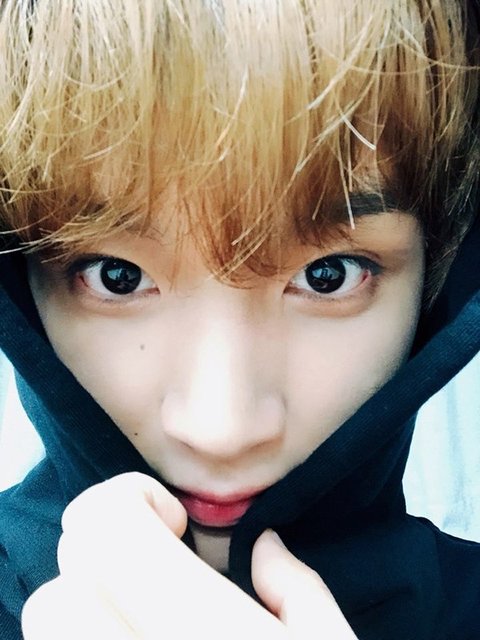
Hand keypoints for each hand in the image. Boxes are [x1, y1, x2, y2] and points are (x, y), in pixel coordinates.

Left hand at [22, 472, 356, 638]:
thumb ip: (300, 593)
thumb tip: (264, 548)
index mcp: (209, 633)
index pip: (106, 529)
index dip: (129, 500)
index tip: (174, 525)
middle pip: (61, 581)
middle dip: (104, 556)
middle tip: (153, 576)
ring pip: (45, 631)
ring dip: (84, 612)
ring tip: (138, 622)